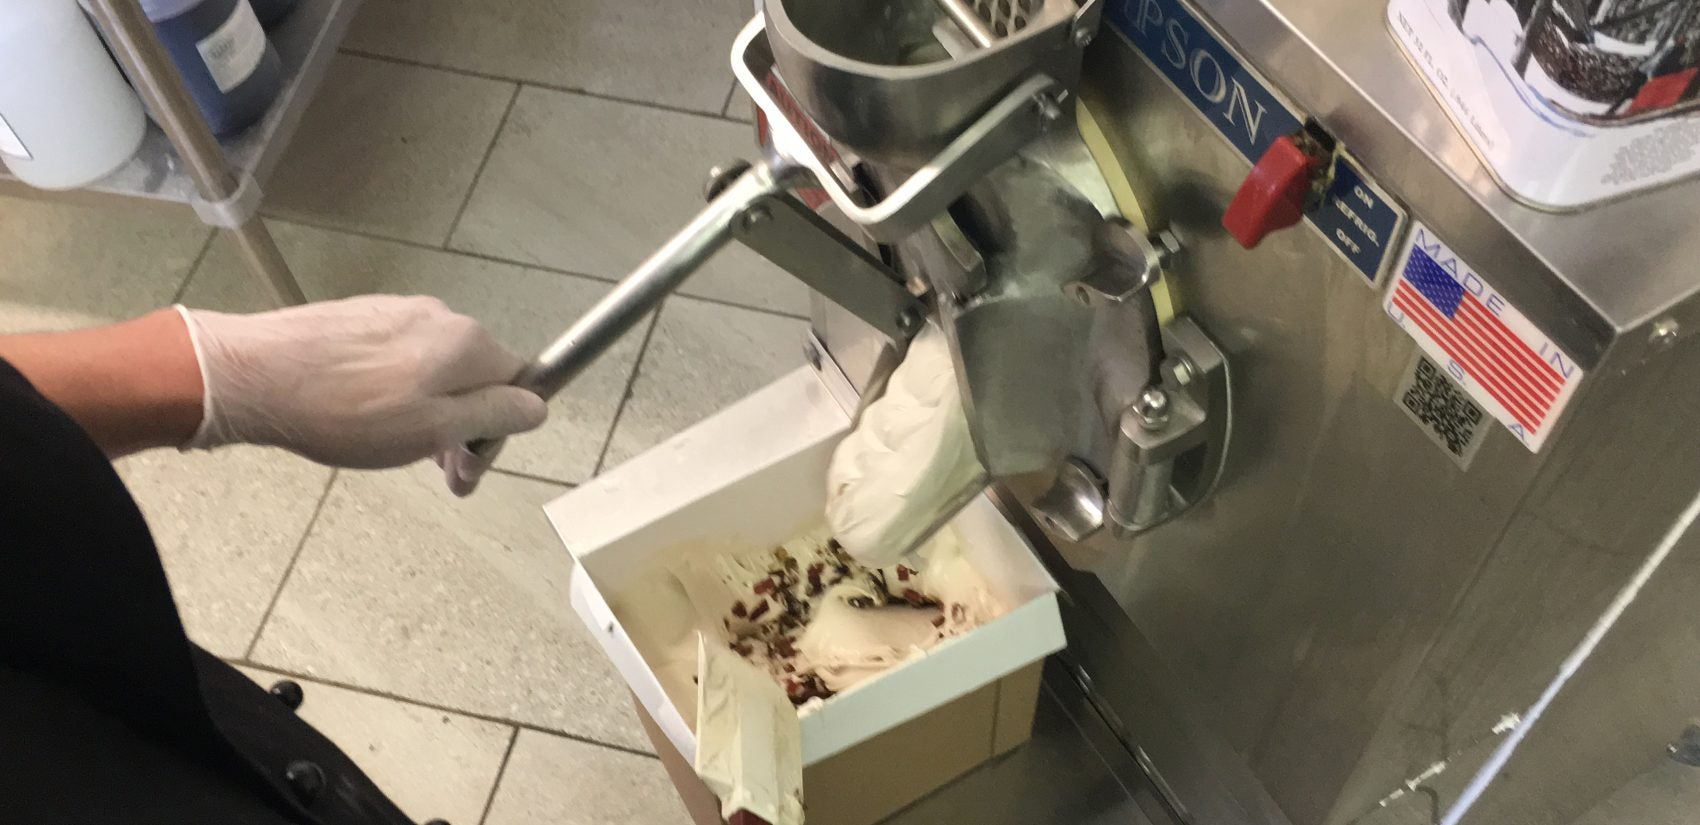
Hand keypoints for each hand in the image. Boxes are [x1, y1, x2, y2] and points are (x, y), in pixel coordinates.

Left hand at [179, 295, 546, 494]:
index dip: (500, 429)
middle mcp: (440, 316)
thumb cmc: (349, 413)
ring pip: (435, 369)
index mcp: (467, 342)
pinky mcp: (359, 317)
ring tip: (391, 445)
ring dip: (429, 410)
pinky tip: (362, 415)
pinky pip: (398, 358)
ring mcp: (397, 312)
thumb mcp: (434, 430)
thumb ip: (493, 415)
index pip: (517, 383)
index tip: (466, 466)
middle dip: (464, 424)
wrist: (253, 376)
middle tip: (435, 470)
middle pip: (476, 376)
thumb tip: (536, 406)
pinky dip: (395, 390)